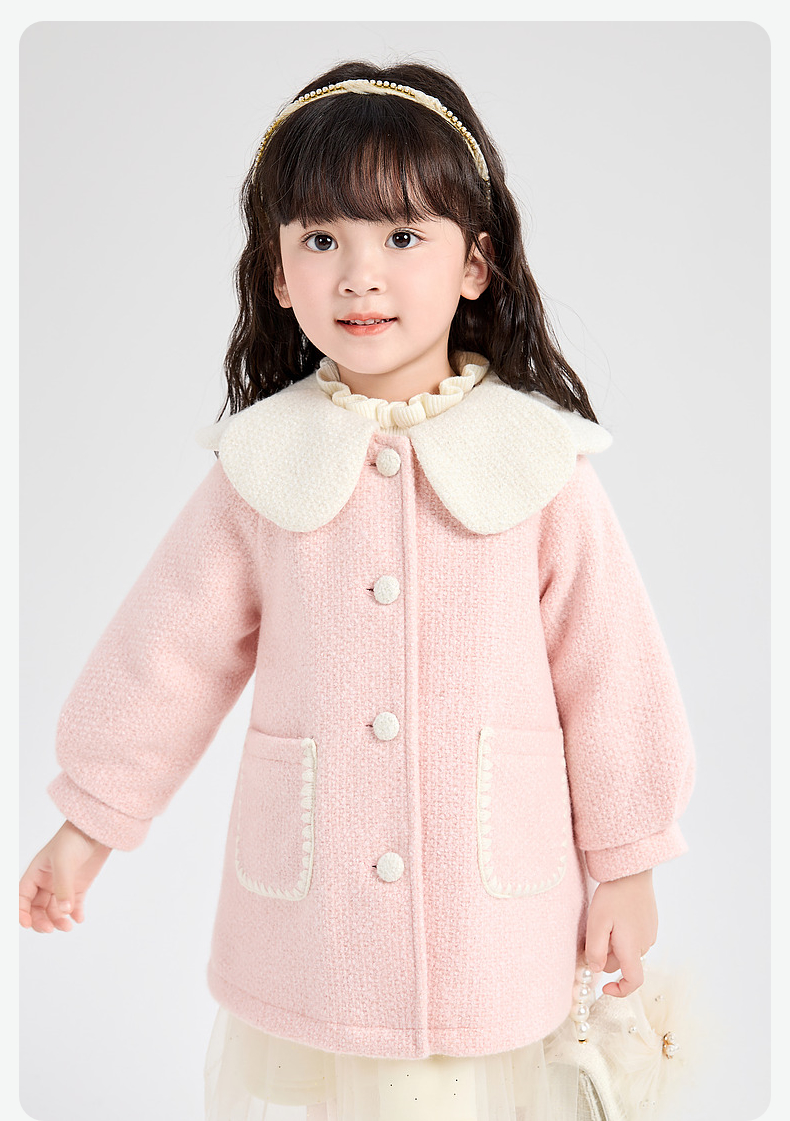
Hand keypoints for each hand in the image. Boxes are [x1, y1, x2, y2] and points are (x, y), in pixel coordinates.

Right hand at [19, 820, 111, 932]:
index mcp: (36, 873)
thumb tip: (64, 911)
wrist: (97, 831)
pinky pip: (74, 906)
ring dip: (59, 920)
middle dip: (41, 921)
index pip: (22, 897)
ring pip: (55, 910)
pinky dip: (75, 915)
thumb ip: (63, 887)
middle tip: (51, 929)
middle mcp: (47, 881)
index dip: (21, 912)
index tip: (27, 924)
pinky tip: (79, 919)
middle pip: (37, 908)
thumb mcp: (64, 862)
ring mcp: (63, 885)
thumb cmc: (74, 839)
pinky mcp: (79, 887)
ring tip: (68, 926)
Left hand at [584, 867, 657, 996]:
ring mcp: (650, 932)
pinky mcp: (650, 922)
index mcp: (633, 947)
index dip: (620, 991)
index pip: (634, 981)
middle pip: (624, 963)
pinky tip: (615, 915)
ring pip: (627, 950)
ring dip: (614, 944)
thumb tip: (596, 970)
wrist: (632, 870)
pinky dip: (622, 934)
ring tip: (604, 920)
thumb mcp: (597, 923)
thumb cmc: (613, 895)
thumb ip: (595, 950)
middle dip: (607, 956)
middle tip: (594, 934)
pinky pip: (634, 937)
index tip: (604, 988)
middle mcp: (645, 943)